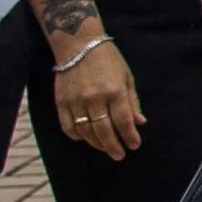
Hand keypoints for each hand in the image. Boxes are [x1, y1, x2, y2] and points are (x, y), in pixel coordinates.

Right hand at [49, 36, 141, 158]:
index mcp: (114, 91)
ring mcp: (75, 101)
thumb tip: (140, 122)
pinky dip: (77, 136)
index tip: (134, 146)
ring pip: (85, 132)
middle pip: (104, 130)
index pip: (123, 121)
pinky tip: (85, 138)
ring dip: (96, 143)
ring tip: (106, 148)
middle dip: (113, 146)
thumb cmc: (108, 60)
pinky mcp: (61, 102)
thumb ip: (132, 101)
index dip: (130, 136)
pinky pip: (68, 126)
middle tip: (119, 155)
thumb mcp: (127, 77)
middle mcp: (94, 98)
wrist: (78, 45)